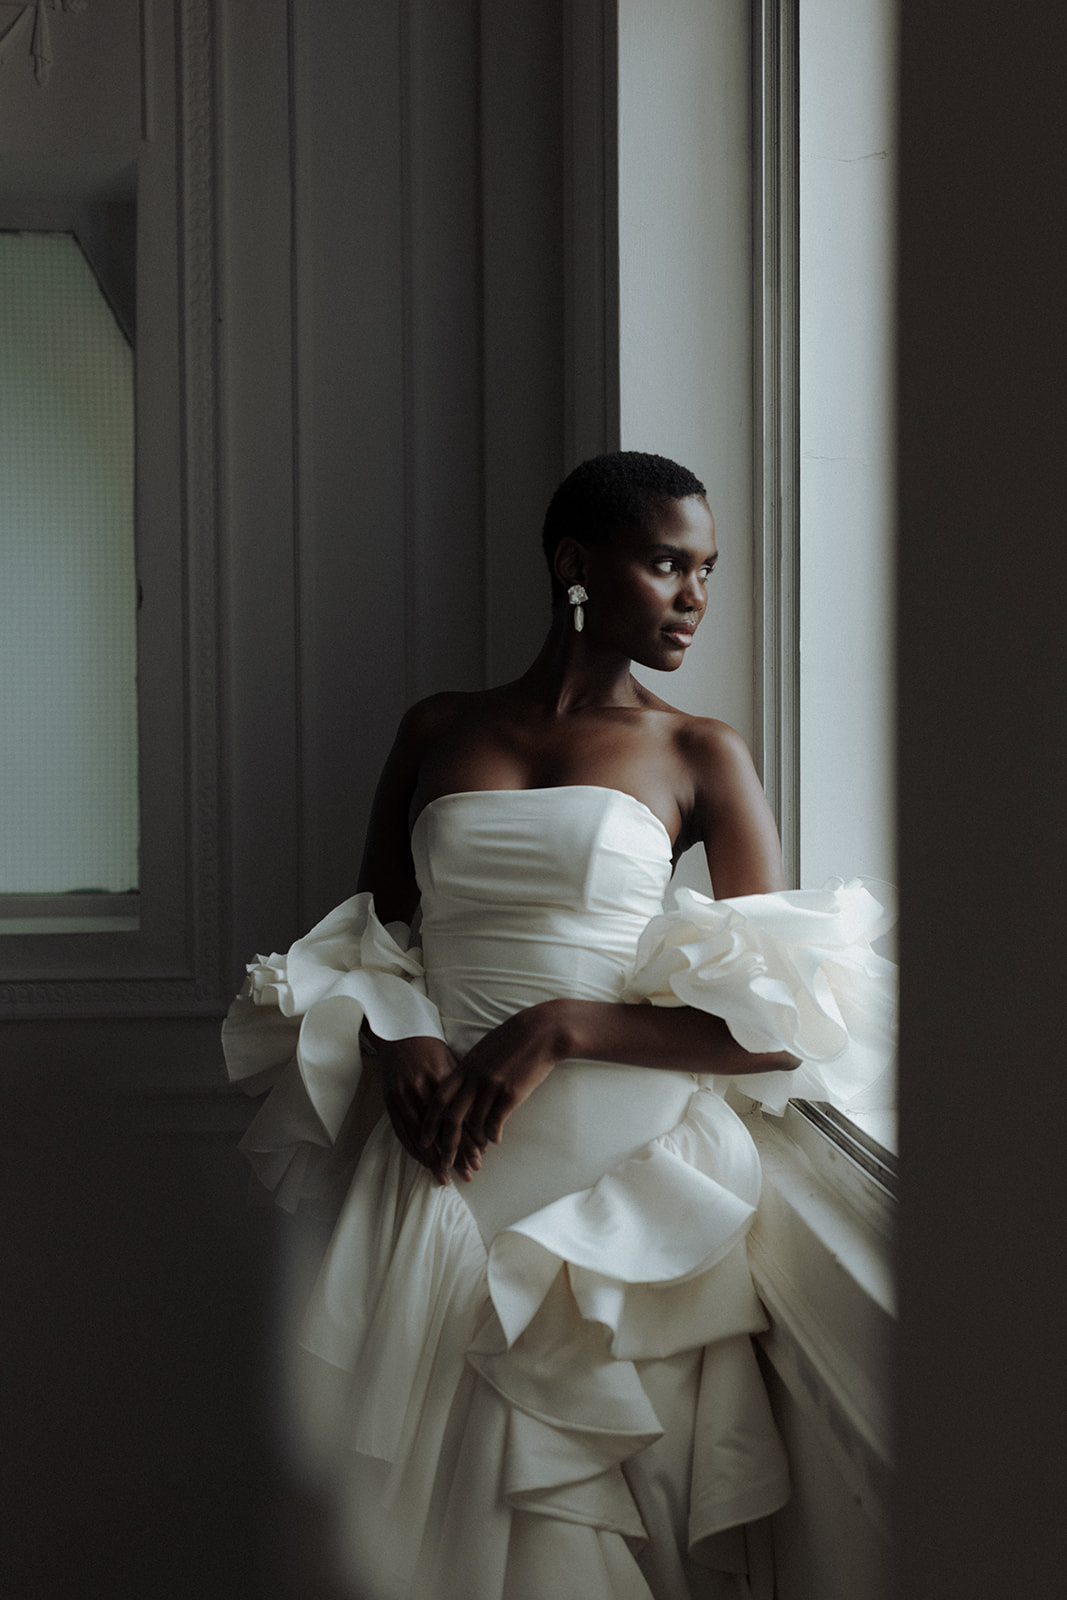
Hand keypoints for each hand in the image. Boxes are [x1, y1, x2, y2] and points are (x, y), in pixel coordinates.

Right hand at [374, 1034, 472, 1183]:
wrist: (399, 1034)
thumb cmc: (431, 1047)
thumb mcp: (451, 1061)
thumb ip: (462, 1088)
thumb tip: (480, 1116)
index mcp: (441, 1078)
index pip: (458, 1117)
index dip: (469, 1140)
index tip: (480, 1158)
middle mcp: (421, 1088)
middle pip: (441, 1130)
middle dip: (454, 1156)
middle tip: (468, 1175)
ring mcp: (402, 1096)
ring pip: (420, 1136)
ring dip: (433, 1159)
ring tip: (445, 1177)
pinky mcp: (389, 1101)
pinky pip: (401, 1132)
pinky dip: (413, 1150)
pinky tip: (424, 1163)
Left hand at [419, 1001, 568, 1176]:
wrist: (541, 1031)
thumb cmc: (512, 1039)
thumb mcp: (482, 1051)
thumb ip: (468, 1070)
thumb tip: (458, 1091)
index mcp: (464, 1067)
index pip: (438, 1100)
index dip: (428, 1123)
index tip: (423, 1141)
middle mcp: (474, 1078)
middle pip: (452, 1119)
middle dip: (445, 1146)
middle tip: (443, 1163)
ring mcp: (492, 1086)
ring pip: (475, 1125)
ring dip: (475, 1143)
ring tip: (477, 1152)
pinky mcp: (511, 1094)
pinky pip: (496, 1123)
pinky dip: (493, 1136)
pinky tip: (495, 1140)